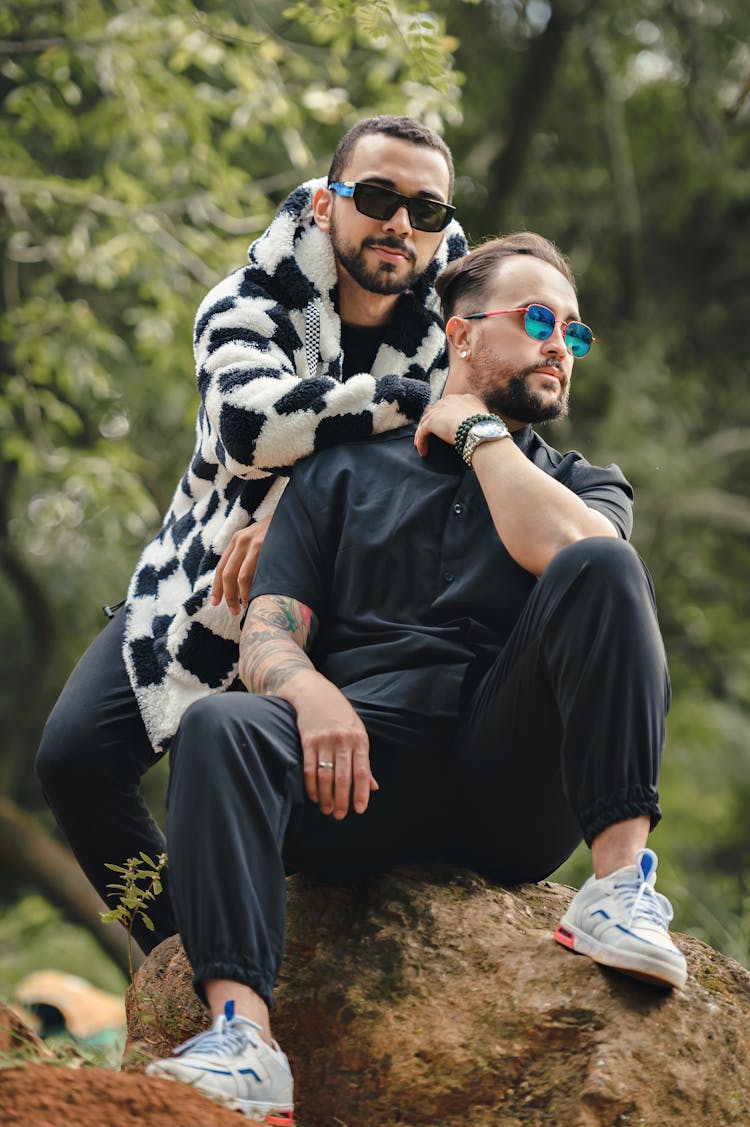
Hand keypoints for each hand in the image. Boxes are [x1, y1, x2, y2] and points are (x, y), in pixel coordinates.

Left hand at [210, 516, 271, 614]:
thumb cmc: (277, 533)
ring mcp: (253, 543)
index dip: (217, 588)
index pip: (221, 568)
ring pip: (240, 577)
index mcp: (236, 540)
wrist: (293, 516)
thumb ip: (246, 555)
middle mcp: (241, 540)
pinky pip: (254, 573)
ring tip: (245, 607)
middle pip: (227, 574)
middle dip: (228, 596)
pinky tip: (256, 597)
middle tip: (233, 611)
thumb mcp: (257, 539)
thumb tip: (238, 584)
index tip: (216, 603)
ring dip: (241, 596)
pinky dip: (253, 588)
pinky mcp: (264, 546)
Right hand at [293, 675, 377, 818]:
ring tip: (326, 810)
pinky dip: (311, 786)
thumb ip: (364, 761)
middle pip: (342, 777)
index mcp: (359, 739)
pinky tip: (313, 796)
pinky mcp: (307, 741)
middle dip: (341, 800)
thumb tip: (373, 787)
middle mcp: (343, 741)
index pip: (362, 772)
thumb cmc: (340, 716)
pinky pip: (309, 768)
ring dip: (325, 797)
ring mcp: (324, 740)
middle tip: (340, 816)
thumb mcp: (357, 733)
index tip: (359, 810)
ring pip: (325, 776)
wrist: (315, 694)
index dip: (361, 793)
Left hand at [414, 393, 488, 455]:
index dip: (444, 415)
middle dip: (430, 422)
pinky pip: (422, 432)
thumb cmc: (487, 428)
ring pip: (425, 421)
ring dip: (422, 434)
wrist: (480, 430)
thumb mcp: (484, 418)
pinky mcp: (432, 422)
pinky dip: (421, 442)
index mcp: (463, 398)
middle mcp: (450, 400)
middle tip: (428, 434)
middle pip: (434, 410)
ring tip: (422, 445)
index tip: (442, 425)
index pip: (448, 405)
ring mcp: (439, 410)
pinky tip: (423, 452)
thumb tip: (479, 428)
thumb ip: (477, 418)